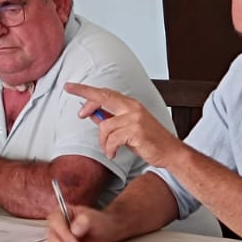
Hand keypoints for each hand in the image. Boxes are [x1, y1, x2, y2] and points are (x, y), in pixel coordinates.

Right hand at [46, 203, 117, 241]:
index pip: (56, 224)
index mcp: (60, 213)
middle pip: (53, 240)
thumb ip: (84, 221)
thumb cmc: (97, 222)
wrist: (103, 231)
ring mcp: (56, 238)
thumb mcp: (94, 218)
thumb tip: (75, 230)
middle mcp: (55, 226)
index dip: (64, 235)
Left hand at [67, 83, 184, 167]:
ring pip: (105, 126)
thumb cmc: (150, 141)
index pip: (105, 93)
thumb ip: (112, 120)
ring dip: (103, 142)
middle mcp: (133, 107)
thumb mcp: (129, 128)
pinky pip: (112, 140)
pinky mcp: (136, 131)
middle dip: (86, 101)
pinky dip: (110, 149)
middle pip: (103, 98)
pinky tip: (113, 153)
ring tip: (109, 149)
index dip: (86, 90)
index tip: (71, 87)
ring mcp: (135, 118)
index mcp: (130, 105)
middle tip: (78, 113)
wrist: (171, 152)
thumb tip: (93, 115)